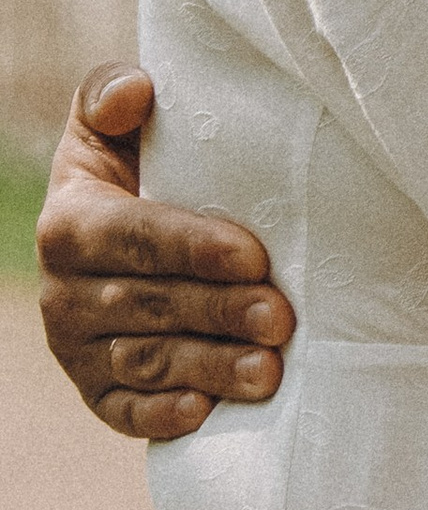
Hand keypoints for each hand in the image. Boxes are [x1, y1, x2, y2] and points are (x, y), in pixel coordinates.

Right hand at [36, 66, 293, 438]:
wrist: (128, 239)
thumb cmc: (141, 166)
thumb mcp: (115, 127)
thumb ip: (113, 95)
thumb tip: (134, 92)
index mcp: (70, 224)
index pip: (136, 236)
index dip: (194, 247)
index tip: (254, 256)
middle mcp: (63, 293)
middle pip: (150, 305)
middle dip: (219, 313)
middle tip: (281, 319)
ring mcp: (77, 350)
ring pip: (148, 363)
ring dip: (209, 368)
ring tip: (270, 372)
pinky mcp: (96, 393)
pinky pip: (124, 412)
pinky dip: (162, 417)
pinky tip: (206, 413)